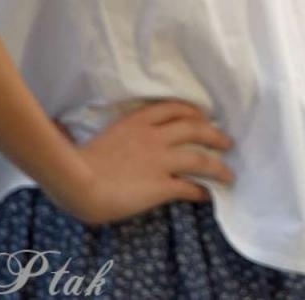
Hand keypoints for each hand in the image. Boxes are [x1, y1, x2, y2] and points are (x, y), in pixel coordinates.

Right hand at [48, 101, 232, 224]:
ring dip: (218, 166)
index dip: (192, 112)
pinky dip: (202, 190)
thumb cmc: (75, 162)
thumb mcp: (93, 136)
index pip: (173, 109)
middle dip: (214, 134)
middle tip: (227, 141)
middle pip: (194, 129)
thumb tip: (78, 130)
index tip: (203, 116)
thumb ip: (104, 133)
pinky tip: (207, 195)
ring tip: (229, 173)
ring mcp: (160, 161)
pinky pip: (189, 186)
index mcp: (136, 122)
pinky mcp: (161, 185)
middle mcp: (154, 137)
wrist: (76, 182)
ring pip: (200, 158)